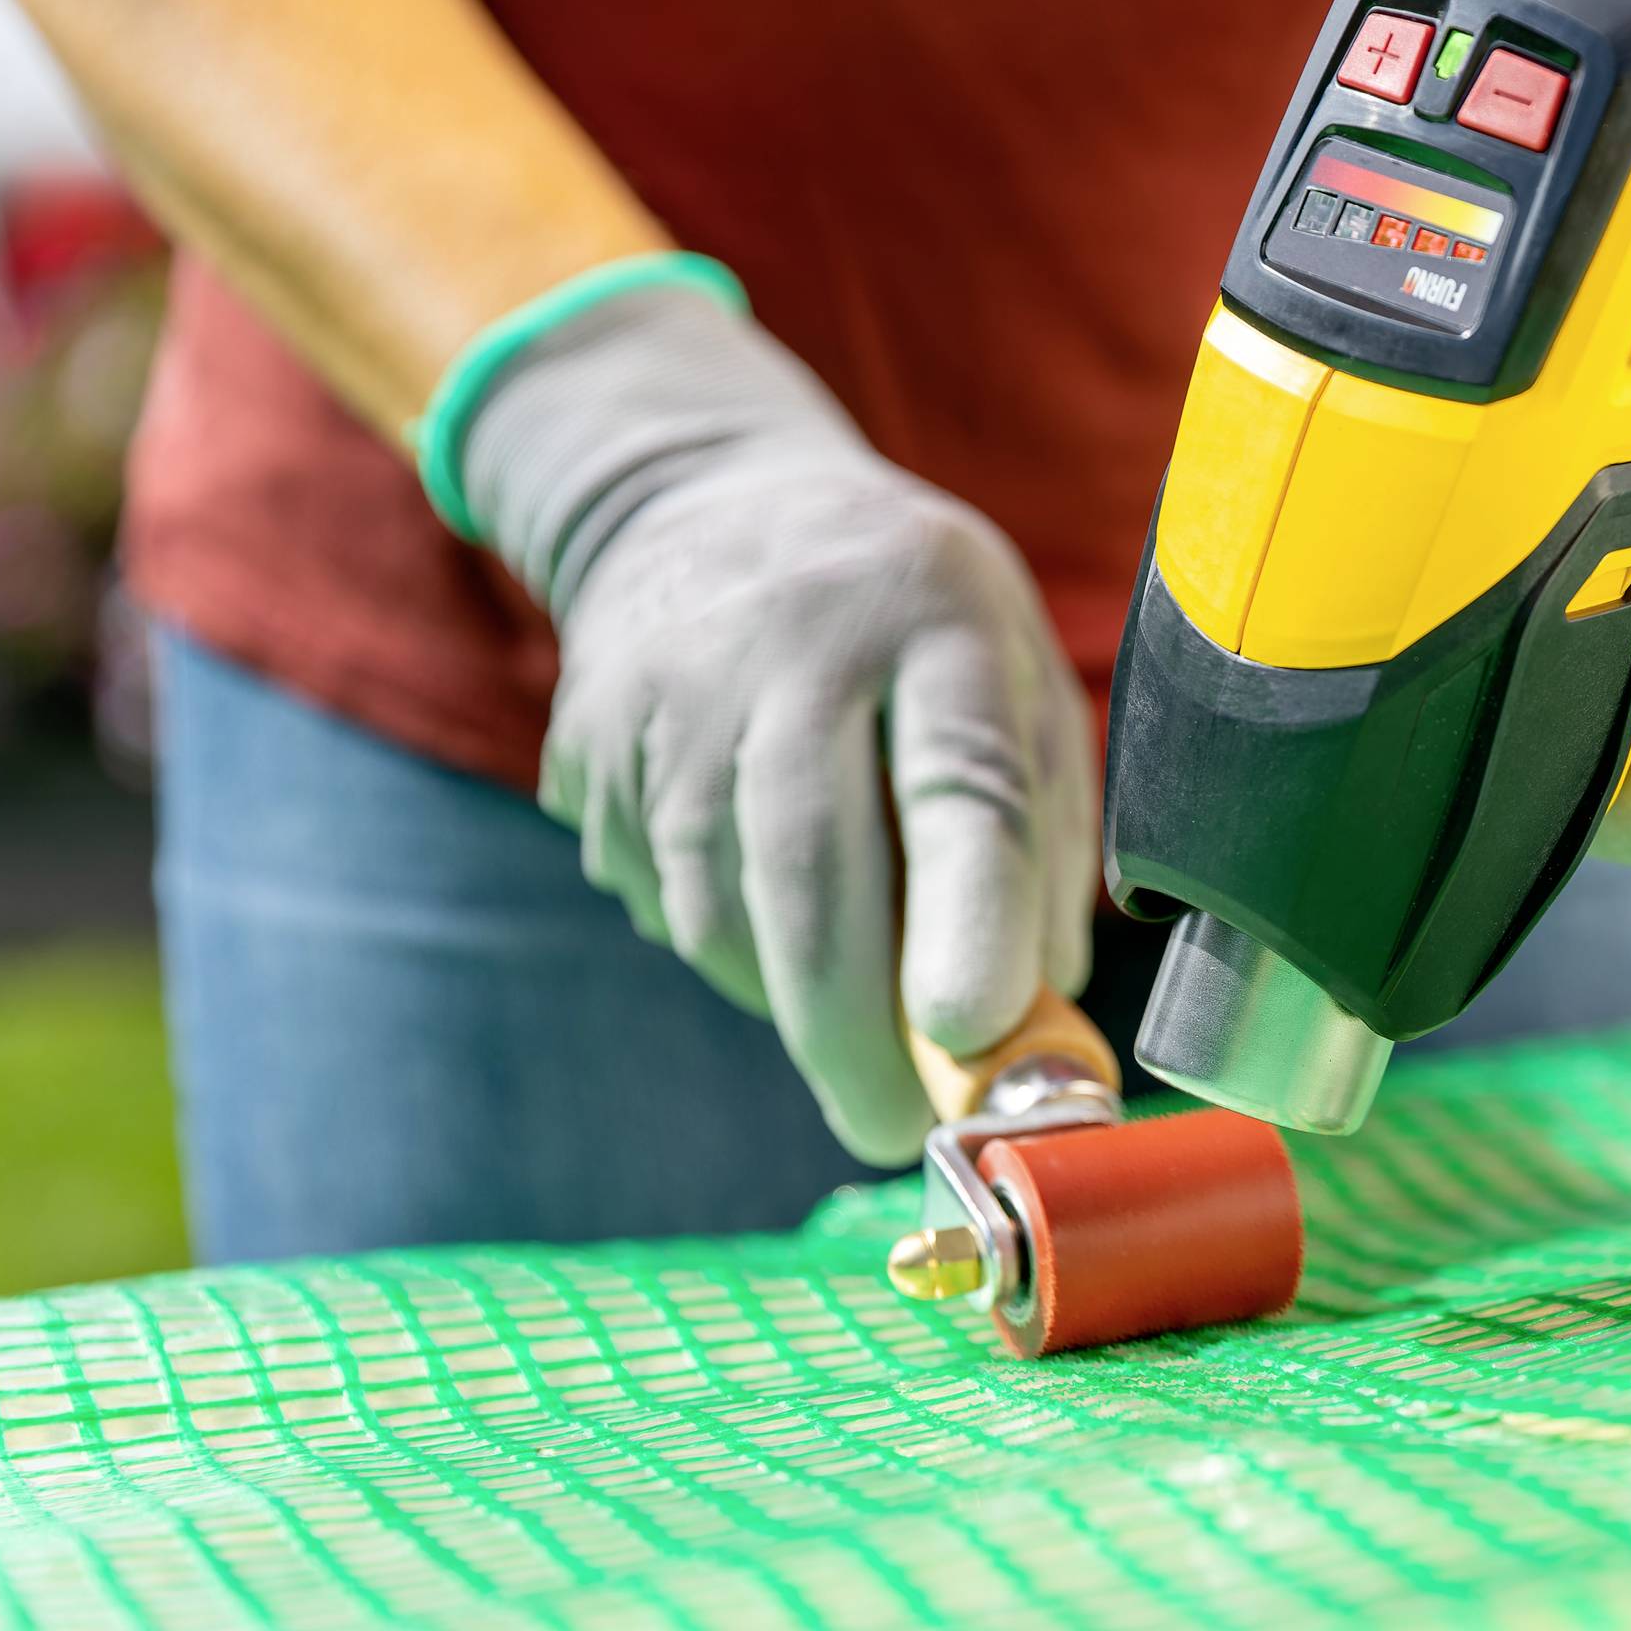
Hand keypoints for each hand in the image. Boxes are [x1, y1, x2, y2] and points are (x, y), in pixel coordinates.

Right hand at [455, 280, 1096, 1161]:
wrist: (699, 497)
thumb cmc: (908, 617)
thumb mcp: (1013, 671)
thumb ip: (1040, 836)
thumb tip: (1036, 1021)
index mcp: (934, 619)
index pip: (957, 779)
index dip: (968, 917)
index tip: (978, 1034)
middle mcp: (790, 648)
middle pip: (809, 872)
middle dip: (853, 1033)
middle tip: (896, 1133)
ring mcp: (670, 696)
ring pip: (724, 910)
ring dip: (795, 1003)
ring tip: (857, 1020)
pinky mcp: (590, 747)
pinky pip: (667, 902)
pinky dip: (734, 951)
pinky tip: (772, 909)